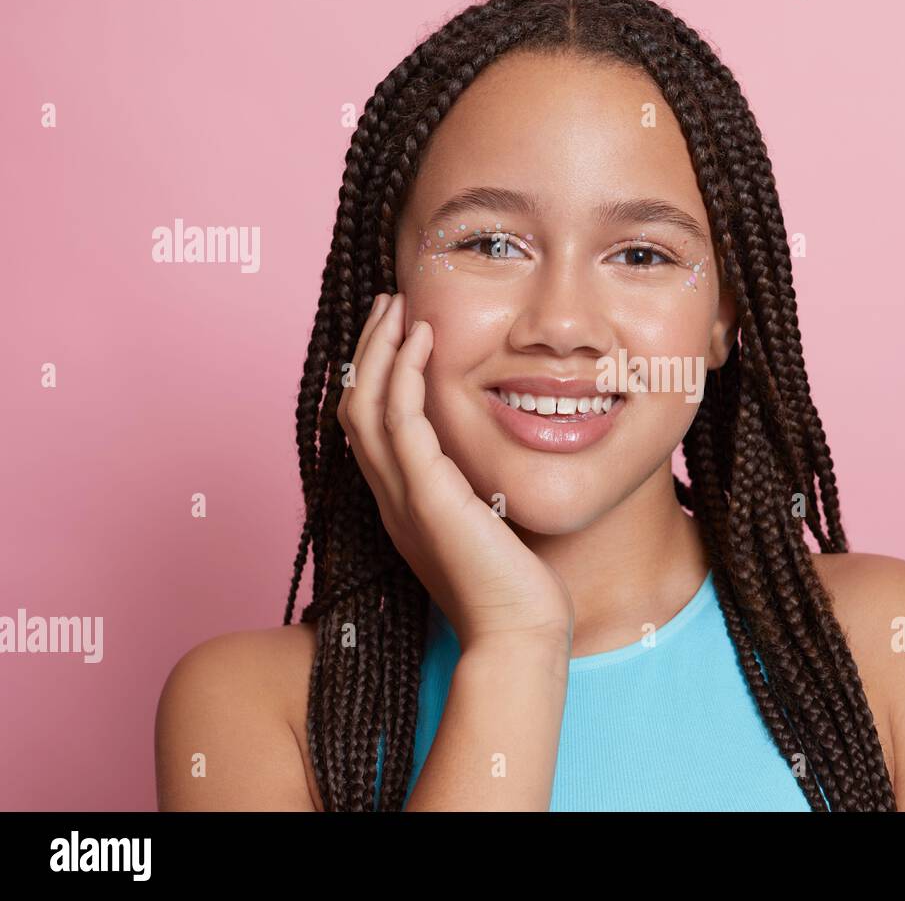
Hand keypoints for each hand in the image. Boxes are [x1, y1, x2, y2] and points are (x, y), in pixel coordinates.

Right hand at [335, 292, 573, 652]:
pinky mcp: (427, 497)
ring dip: (379, 349)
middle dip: (368, 350)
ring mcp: (402, 497)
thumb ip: (476, 489)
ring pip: (366, 406)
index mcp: (400, 503)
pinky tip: (424, 339)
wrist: (517, 633)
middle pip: (354, 407)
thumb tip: (490, 460)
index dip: (372, 375)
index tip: (395, 333)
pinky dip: (405, 374)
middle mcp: (389, 497)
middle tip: (387, 304)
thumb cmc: (513, 587)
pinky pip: (400, 421)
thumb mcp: (488, 523)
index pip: (367, 426)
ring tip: (398, 306)